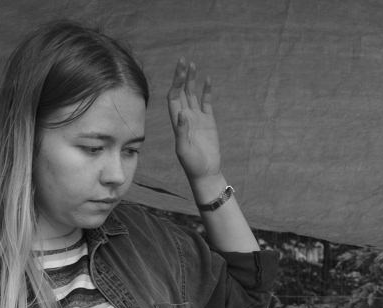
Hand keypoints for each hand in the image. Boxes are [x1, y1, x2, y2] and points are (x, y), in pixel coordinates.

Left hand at [167, 58, 222, 182]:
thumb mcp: (183, 149)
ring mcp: (197, 118)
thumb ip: (182, 131)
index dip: (175, 83)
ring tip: (193, 65)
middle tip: (184, 60)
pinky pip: (207, 102)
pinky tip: (208, 79)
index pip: (173, 97)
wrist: (205, 172)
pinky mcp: (209, 122)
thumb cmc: (192, 164)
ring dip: (192, 80)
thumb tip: (182, 113)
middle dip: (182, 76)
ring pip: (193, 94)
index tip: (179, 71)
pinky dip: (207, 91)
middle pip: (182, 91)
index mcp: (177, 121)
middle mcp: (185, 117)